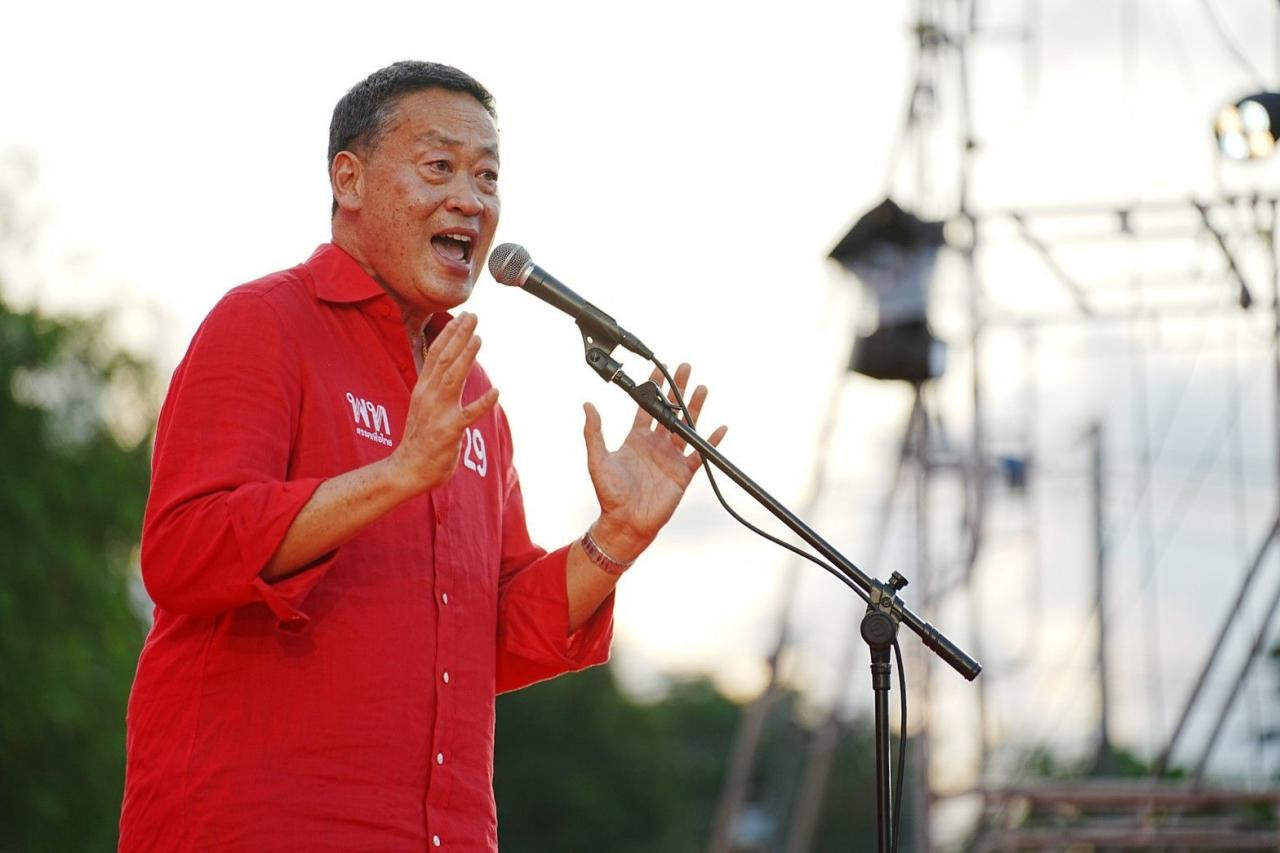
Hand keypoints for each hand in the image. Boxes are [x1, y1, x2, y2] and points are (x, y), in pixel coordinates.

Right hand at [387, 312, 498, 494]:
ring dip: (466, 357)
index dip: (449, 335)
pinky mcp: (450, 431)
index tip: (461, 317)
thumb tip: (447, 369)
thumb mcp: (425, 406)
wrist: (408, 468)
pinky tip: (496, 392)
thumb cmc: (421, 439)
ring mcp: (439, 412)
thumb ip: (436, 388)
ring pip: (454, 379)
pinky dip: (482, 403)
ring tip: (479, 338)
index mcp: (424, 389)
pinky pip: (468, 415)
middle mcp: (429, 396)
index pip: (436, 355)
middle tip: (472, 316)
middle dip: (459, 336)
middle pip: (444, 360)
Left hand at [582, 363, 727, 561]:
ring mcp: (670, 458)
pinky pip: (700, 453)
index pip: (646, 408)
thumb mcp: (598, 459)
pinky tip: (720, 428)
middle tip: (685, 369)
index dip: (652, 389)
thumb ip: (594, 433)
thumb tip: (587, 406)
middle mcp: (655, 445)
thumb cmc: (609, 494)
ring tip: (702, 389)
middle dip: (677, 390)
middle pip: (669, 411)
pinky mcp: (683, 473)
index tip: (659, 371)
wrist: (626, 522)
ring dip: (695, 408)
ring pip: (686, 427)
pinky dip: (711, 441)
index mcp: (636, 439)